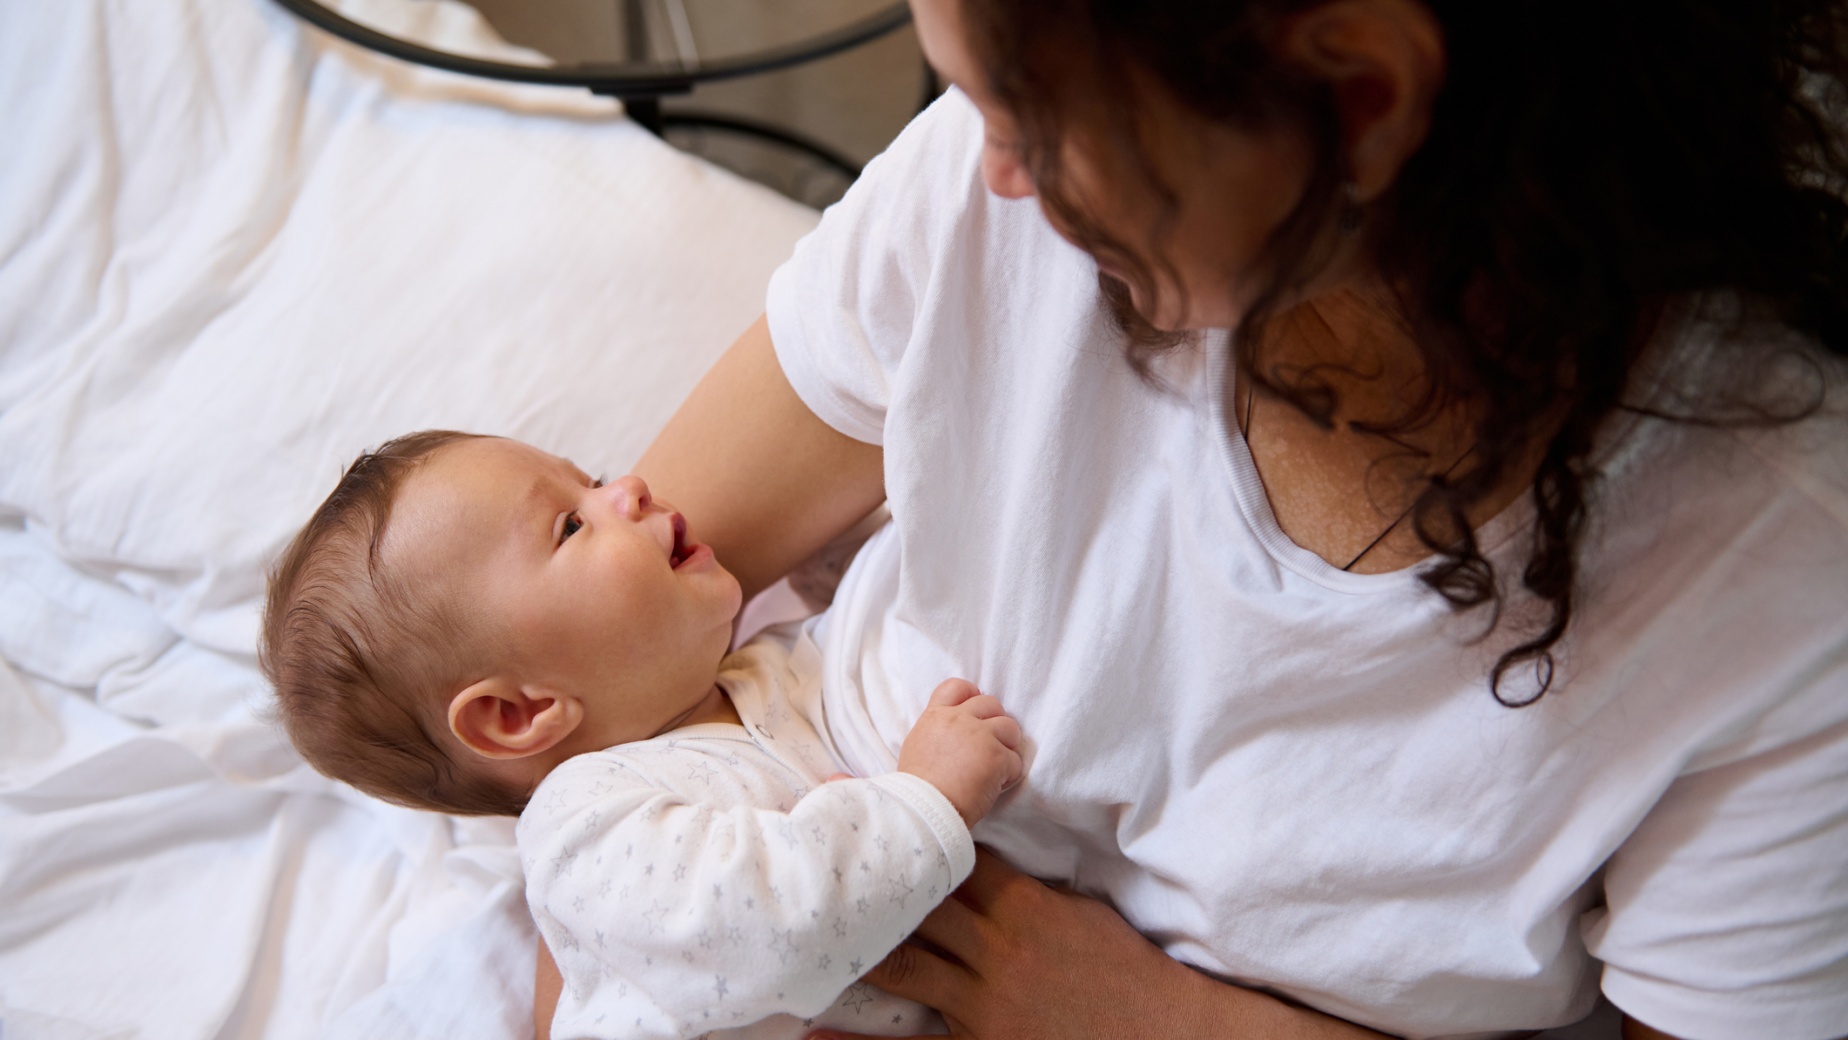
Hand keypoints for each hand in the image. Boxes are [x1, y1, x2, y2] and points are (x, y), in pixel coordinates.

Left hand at [808, 849, 1393, 1039]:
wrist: (1163, 1030)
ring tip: (804, 920)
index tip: (859, 799)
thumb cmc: (1124, 968)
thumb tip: (982, 850)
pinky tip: (823, 1021)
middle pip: (915, 901)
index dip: (903, 826)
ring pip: (903, 963)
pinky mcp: (981, 1038)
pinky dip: (866, 1032)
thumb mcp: (1081, 910)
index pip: (953, 855)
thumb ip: (1028, 884)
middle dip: (864, 874)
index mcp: (1025, 904)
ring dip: (855, 941)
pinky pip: (915, 1031)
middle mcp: (998, 946)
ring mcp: (985, 997)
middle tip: (809, 844)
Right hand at [897, 679, 1023, 826]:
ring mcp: (980, 736)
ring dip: (1007, 746)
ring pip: (1010, 727)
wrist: (924, 809)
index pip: (957, 686)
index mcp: (936, 716)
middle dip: (995, 723)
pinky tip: (995, 785)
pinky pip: (1015, 760)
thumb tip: (950, 735)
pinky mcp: (997, 757)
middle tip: (989, 746)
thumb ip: (937, 731)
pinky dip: (1009, 774)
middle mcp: (958, 720)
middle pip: (990, 703)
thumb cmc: (918, 788)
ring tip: (996, 766)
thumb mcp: (917, 746)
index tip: (977, 712)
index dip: (972, 694)